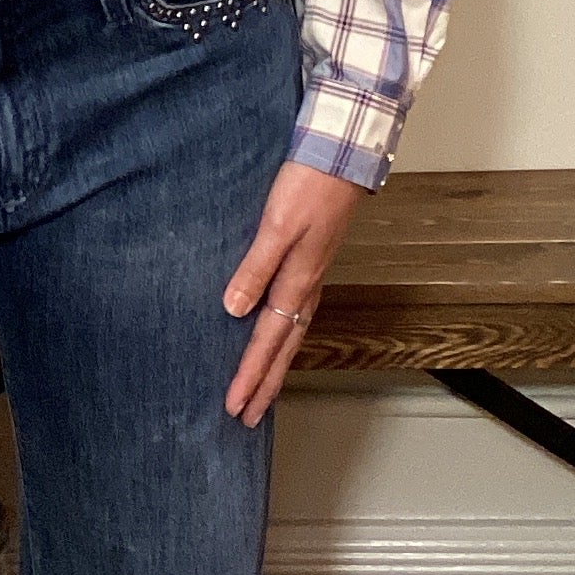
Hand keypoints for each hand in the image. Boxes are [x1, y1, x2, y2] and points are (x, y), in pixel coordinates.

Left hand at [221, 162, 365, 424]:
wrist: (341, 157)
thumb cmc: (309, 188)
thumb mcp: (276, 228)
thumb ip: (255, 269)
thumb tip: (233, 310)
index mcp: (298, 283)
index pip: (267, 342)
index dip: (250, 375)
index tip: (235, 405)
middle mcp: (306, 287)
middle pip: (283, 350)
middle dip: (265, 385)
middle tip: (247, 417)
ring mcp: (311, 277)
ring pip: (291, 336)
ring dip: (274, 367)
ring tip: (260, 392)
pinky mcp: (310, 263)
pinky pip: (294, 315)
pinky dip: (283, 339)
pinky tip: (274, 338)